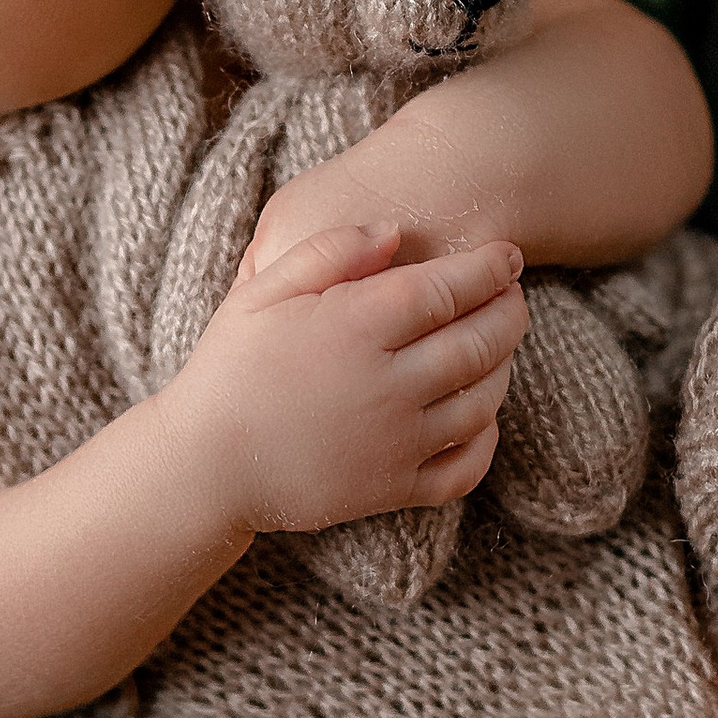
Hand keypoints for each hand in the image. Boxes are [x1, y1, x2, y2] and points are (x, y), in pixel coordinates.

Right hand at [160, 220, 526, 540]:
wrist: (204, 465)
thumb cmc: (229, 368)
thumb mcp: (261, 290)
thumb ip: (328, 251)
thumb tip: (394, 228)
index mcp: (356, 327)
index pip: (450, 289)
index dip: (490, 269)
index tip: (508, 256)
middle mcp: (388, 384)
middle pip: (480, 341)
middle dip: (509, 312)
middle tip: (513, 296)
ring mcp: (396, 442)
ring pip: (483, 400)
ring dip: (503, 366)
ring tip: (498, 344)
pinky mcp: (393, 488)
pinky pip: (465, 466)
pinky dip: (487, 439)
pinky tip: (481, 415)